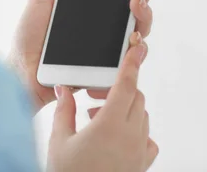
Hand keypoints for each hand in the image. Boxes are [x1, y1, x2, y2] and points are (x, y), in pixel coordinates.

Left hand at [8, 0, 161, 112]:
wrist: (20, 73)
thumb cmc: (29, 39)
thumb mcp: (42, 0)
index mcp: (97, 10)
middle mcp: (108, 30)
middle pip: (140, 7)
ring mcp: (110, 51)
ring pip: (141, 31)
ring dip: (144, 14)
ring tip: (134, 1)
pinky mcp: (107, 71)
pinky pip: (128, 61)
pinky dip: (134, 49)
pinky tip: (132, 37)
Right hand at [47, 44, 158, 171]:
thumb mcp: (59, 141)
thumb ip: (64, 109)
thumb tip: (63, 88)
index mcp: (110, 124)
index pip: (126, 84)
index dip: (132, 62)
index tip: (139, 46)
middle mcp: (131, 135)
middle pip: (136, 97)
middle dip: (120, 90)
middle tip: (96, 98)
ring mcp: (139, 150)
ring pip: (142, 115)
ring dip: (125, 109)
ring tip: (98, 119)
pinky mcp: (142, 164)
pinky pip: (147, 138)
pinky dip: (136, 130)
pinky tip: (117, 137)